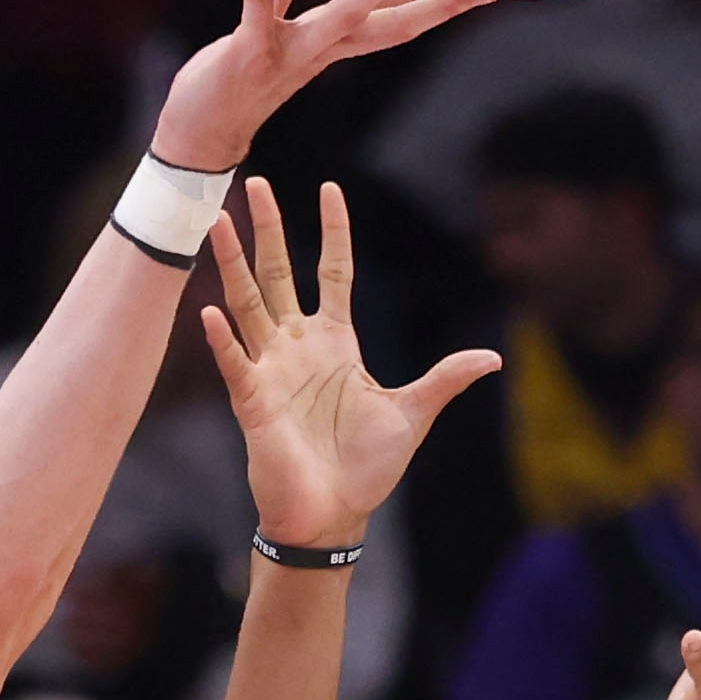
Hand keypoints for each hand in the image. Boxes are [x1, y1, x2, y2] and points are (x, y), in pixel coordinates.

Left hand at [153, 0, 489, 171]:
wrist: (193, 137)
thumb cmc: (229, 84)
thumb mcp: (264, 31)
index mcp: (326, 46)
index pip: (391, 20)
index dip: (438, 1)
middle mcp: (316, 52)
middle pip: (385, 23)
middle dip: (435, 1)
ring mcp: (285, 53)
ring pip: (341, 18)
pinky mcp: (248, 50)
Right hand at [202, 178, 498, 544]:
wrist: (333, 516)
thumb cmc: (366, 470)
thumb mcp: (413, 413)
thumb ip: (445, 378)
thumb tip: (492, 358)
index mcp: (336, 344)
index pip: (332, 273)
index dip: (333, 232)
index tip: (329, 190)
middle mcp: (298, 348)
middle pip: (279, 275)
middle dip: (268, 230)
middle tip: (257, 183)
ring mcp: (271, 372)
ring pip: (247, 306)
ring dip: (232, 266)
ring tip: (217, 224)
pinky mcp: (253, 403)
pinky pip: (235, 363)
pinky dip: (222, 340)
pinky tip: (208, 312)